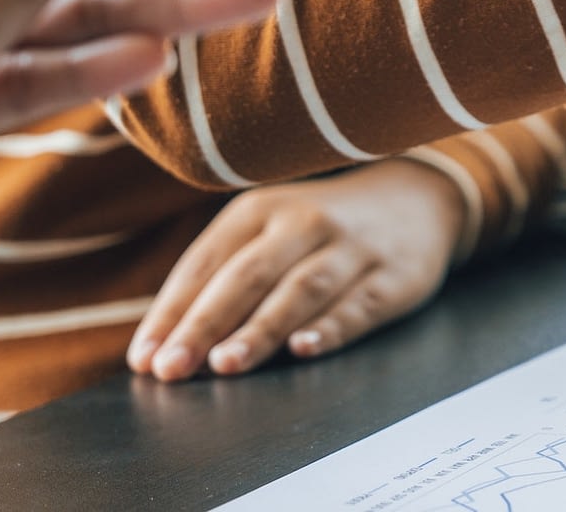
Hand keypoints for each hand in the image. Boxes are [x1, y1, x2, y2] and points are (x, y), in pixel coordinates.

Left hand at [127, 158, 464, 380]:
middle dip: (206, 323)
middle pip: (248, 275)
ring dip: (261, 328)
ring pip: (301, 289)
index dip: (173, 312)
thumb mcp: (271, 231)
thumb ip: (224, 277)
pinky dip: (331, 327)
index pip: (206, 262)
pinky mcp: (396, 276)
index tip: (146, 358)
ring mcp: (354, 248)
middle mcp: (307, 222)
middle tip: (172, 368)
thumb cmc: (323, 230)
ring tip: (227, 364)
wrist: (419, 199)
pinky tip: (304, 349)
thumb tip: (166, 343)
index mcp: (262, 209)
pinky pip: (359, 304)